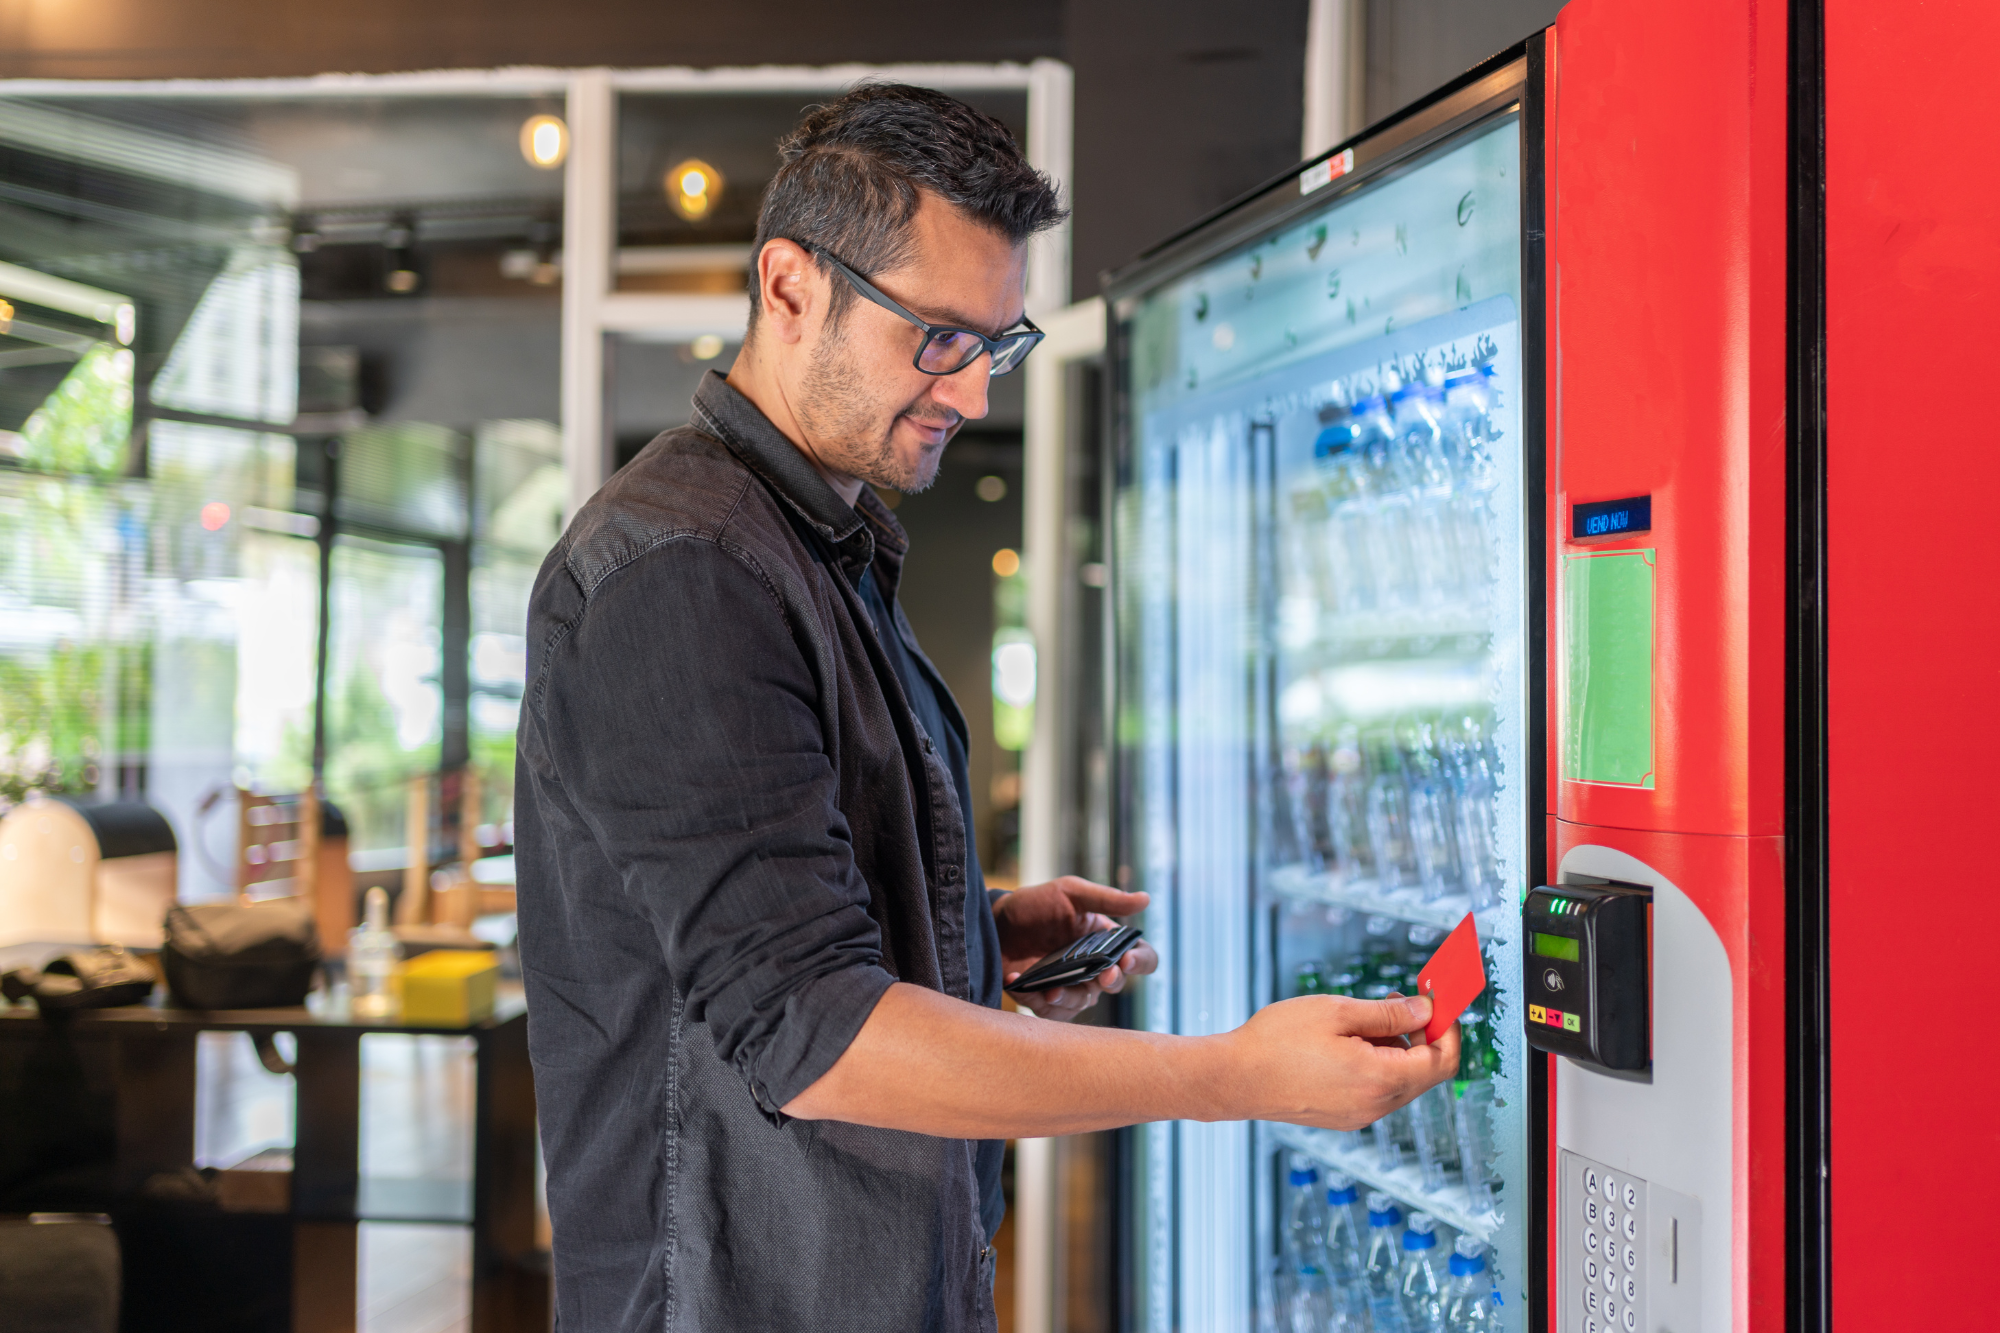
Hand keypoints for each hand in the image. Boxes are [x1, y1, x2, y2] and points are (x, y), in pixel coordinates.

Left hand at [993, 876, 1157, 1021]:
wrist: (995, 921)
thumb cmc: (1036, 904)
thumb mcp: (1071, 893)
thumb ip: (1107, 899)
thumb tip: (1145, 899)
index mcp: (1106, 941)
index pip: (1140, 956)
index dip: (1141, 961)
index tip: (1127, 960)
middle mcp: (1093, 967)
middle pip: (1115, 984)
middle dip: (1111, 982)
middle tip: (1102, 977)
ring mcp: (1070, 985)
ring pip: (1083, 1003)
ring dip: (1070, 998)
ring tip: (1051, 990)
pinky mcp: (1045, 998)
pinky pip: (1051, 1012)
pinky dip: (1036, 1000)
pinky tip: (1019, 982)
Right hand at [1219, 993, 1459, 1129]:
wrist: (1233, 1079)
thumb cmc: (1276, 1043)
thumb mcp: (1337, 1012)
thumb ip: (1389, 1014)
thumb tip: (1425, 1010)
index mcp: (1381, 1079)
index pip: (1443, 1059)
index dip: (1448, 1027)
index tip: (1439, 1002)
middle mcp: (1376, 1105)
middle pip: (1424, 1071)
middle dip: (1420, 1034)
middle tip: (1395, 1000)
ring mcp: (1359, 1115)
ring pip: (1399, 1079)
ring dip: (1393, 1048)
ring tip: (1356, 1020)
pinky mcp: (1343, 1116)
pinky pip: (1376, 1088)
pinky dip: (1375, 1063)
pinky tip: (1344, 1043)